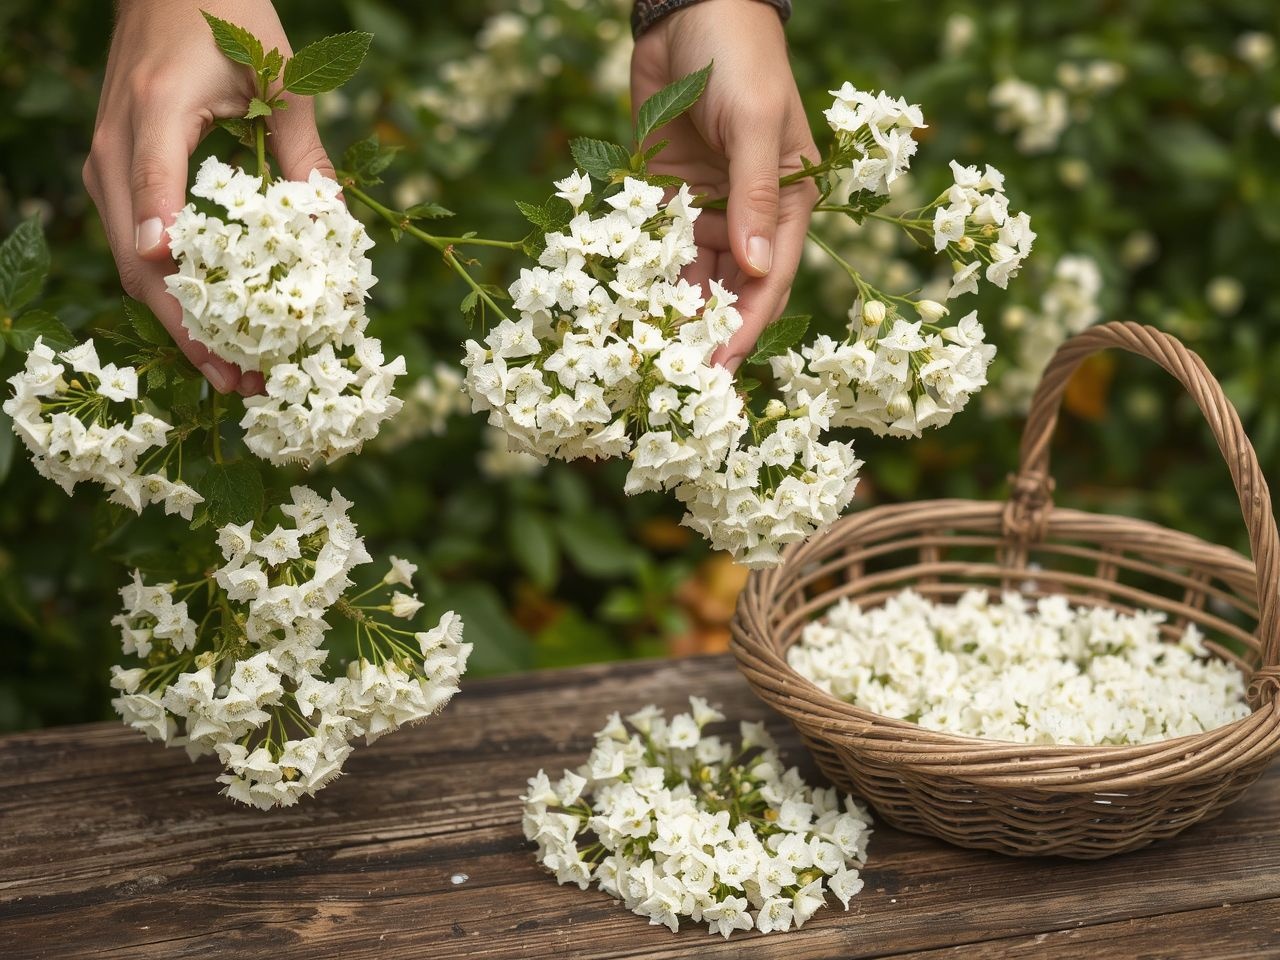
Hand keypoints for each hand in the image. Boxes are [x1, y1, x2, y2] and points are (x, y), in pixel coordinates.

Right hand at [83, 0, 335, 394]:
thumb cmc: (229, 16)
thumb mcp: (282, 77)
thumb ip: (304, 151)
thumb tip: (333, 227)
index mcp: (157, 111)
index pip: (153, 192)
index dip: (174, 260)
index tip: (200, 319)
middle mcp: (118, 142)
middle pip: (135, 254)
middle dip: (185, 326)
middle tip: (236, 380)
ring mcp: (108, 160)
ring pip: (129, 261)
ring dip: (177, 323)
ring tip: (228, 374)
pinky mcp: (116, 172)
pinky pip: (133, 245)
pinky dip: (169, 293)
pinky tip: (208, 330)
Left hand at [631, 0, 817, 371]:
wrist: (688, 7)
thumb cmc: (739, 57)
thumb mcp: (757, 124)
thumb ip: (757, 196)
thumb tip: (758, 271)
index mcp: (788, 202)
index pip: (770, 278)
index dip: (748, 327)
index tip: (721, 369)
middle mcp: (750, 213)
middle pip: (731, 288)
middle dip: (706, 330)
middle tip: (676, 377)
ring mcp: (707, 207)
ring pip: (692, 274)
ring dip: (672, 309)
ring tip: (646, 352)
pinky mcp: (667, 196)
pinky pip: (657, 245)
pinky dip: (644, 273)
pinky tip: (624, 305)